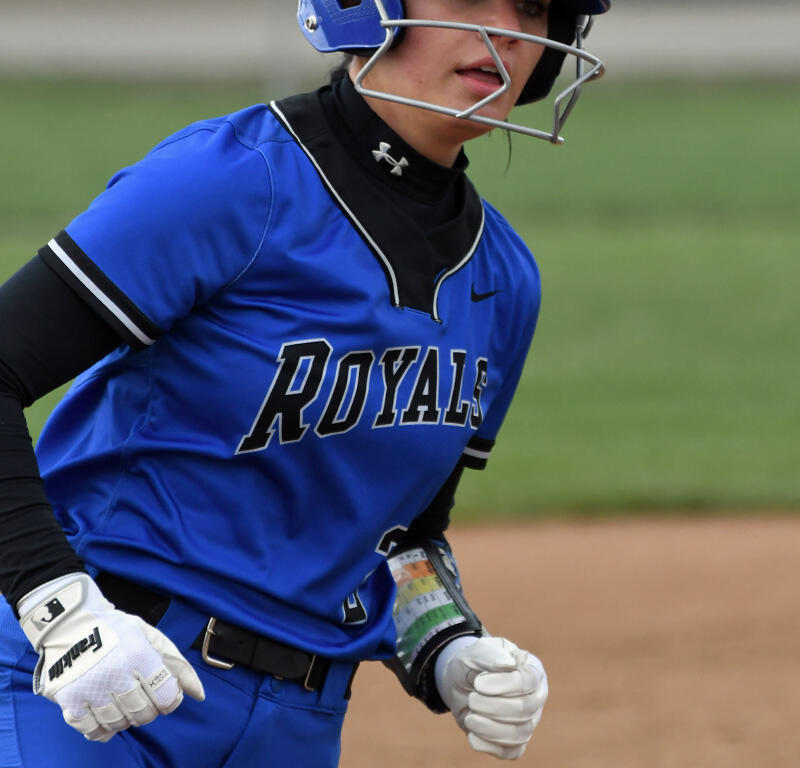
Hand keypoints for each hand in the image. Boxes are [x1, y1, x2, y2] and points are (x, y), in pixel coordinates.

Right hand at [18, 573, 204, 741]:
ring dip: (125, 718)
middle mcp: (116, 672)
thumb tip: (198, 694)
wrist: (69, 622)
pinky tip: (103, 715)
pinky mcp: (69, 699)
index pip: (166, 696)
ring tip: (121, 701)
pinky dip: (101, 729)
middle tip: (141, 697)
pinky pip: (92, 730)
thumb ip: (177, 665)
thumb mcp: (150, 636)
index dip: (169, 700)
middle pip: (143, 713)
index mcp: (139, 653)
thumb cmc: (116, 630)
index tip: (163, 694)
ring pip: (119, 723)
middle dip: (148, 710)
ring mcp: (91, 687)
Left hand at [436, 636, 547, 759]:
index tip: (478, 684)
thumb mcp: (477, 651)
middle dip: (495, 706)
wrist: (460, 682)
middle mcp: (536, 697)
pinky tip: (472, 736)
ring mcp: (528, 721)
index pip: (528, 680)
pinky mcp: (514, 742)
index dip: (504, 684)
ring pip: (521, 733)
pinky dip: (491, 746)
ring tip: (470, 718)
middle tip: (472, 699)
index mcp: (533, 669)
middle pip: (525, 708)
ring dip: (491, 728)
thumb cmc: (474, 663)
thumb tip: (508, 664)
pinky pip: (511, 751)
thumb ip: (491, 654)